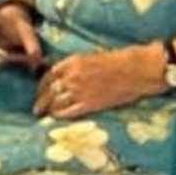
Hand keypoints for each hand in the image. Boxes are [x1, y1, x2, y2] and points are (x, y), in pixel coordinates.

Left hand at [33, 44, 160, 119]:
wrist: (139, 69)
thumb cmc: (121, 60)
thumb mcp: (93, 57)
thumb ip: (77, 66)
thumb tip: (66, 75)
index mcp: (73, 62)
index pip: (49, 74)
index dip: (42, 84)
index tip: (41, 90)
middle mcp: (73, 76)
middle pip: (49, 90)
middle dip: (41, 100)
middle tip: (37, 107)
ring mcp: (80, 91)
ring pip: (56, 102)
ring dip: (48, 109)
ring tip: (44, 115)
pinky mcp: (91, 104)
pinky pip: (68, 112)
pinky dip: (60, 115)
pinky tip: (56, 118)